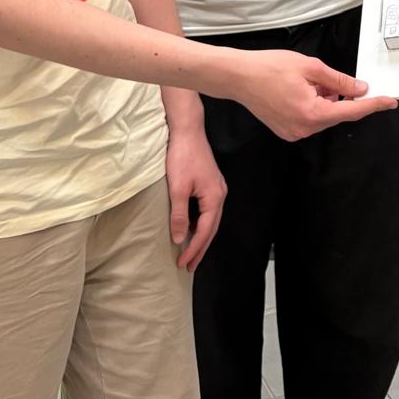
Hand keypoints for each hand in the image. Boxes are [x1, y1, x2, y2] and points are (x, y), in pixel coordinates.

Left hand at [165, 122, 225, 270]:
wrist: (187, 131)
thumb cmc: (182, 158)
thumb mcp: (177, 189)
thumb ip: (179, 215)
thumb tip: (180, 239)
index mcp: (214, 198)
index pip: (205, 231)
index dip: (194, 249)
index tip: (183, 264)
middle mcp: (220, 194)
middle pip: (212, 228)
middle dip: (201, 248)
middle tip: (189, 267)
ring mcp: (217, 188)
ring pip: (211, 220)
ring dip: (201, 237)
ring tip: (190, 253)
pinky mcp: (211, 183)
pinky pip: (208, 211)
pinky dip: (201, 224)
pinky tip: (192, 228)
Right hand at [231, 50, 397, 141]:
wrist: (238, 76)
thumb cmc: (269, 68)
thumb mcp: (311, 67)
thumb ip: (339, 81)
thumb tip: (359, 90)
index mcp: (312, 113)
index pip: (352, 111)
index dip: (373, 105)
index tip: (390, 101)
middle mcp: (304, 129)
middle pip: (336, 113)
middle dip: (338, 95)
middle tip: (324, 76)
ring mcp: (294, 132)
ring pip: (323, 115)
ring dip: (324, 98)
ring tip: (305, 80)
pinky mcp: (287, 130)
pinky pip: (311, 118)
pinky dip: (313, 104)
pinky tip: (300, 89)